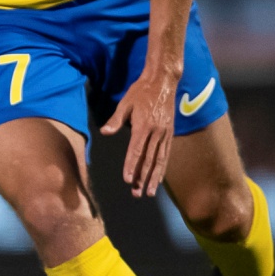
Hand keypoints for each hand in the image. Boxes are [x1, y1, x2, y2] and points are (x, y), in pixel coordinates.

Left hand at [102, 67, 176, 196]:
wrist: (163, 82)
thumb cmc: (140, 92)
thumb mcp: (125, 103)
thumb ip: (116, 120)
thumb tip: (104, 132)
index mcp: (144, 126)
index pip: (136, 150)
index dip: (131, 166)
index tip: (128, 180)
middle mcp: (156, 132)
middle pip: (149, 159)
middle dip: (143, 178)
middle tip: (138, 193)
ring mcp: (165, 133)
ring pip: (160, 159)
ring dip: (154, 177)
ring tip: (150, 192)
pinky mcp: (170, 133)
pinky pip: (166, 153)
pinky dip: (163, 167)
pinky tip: (159, 176)